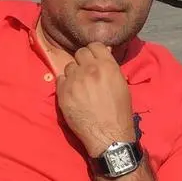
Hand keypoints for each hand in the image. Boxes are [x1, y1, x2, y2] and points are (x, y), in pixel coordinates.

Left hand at [57, 42, 134, 156]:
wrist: (109, 135)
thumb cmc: (119, 112)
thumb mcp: (121, 85)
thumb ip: (110, 67)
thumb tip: (103, 54)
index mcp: (107, 66)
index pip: (95, 45)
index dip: (94, 51)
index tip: (93, 58)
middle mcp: (89, 69)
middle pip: (80, 53)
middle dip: (83, 60)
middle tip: (86, 71)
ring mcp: (74, 80)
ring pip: (69, 66)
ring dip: (74, 73)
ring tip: (80, 85)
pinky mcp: (63, 92)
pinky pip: (60, 79)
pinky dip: (65, 84)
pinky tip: (73, 93)